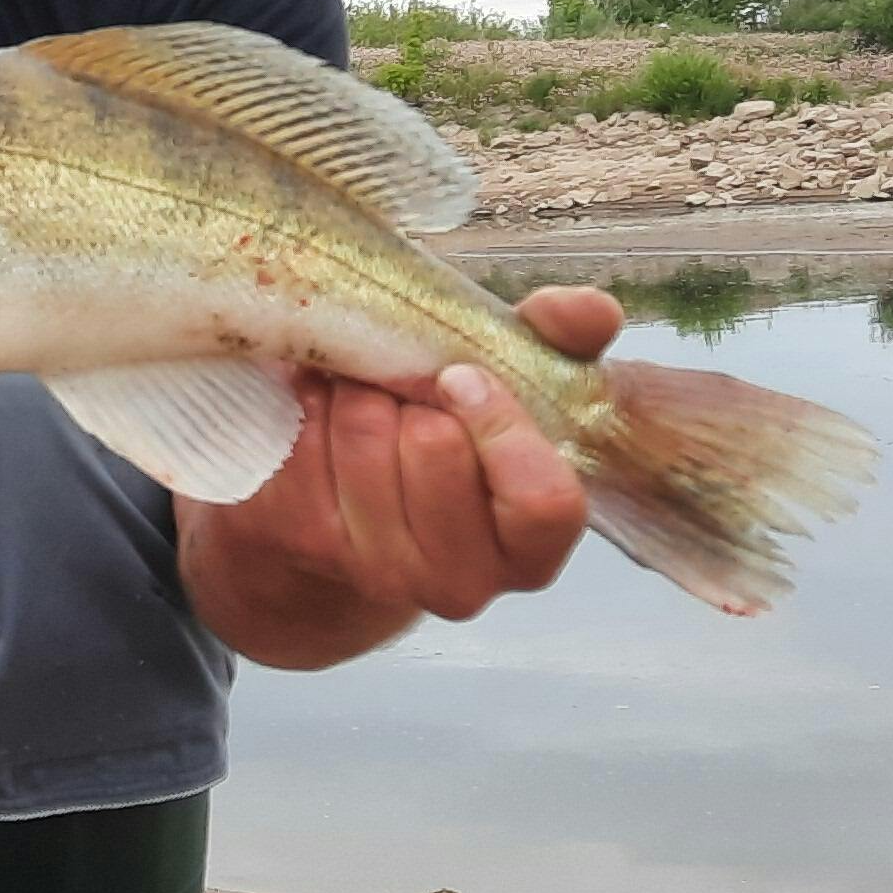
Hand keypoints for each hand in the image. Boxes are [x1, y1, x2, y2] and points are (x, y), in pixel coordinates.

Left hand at [180, 286, 619, 666]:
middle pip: (436, 448)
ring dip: (358, 389)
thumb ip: (560, 340)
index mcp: (532, 547)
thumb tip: (589, 311)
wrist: (344, 503)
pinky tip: (320, 402)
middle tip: (405, 378)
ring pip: (364, 436)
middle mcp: (463, 581)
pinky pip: (304, 441)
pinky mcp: (306, 542)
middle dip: (416, 390)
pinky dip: (309, 401)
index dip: (503, 426)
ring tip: (363, 386)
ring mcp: (380, 572)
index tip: (463, 377)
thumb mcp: (515, 384)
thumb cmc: (450, 432)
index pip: (542, 501)